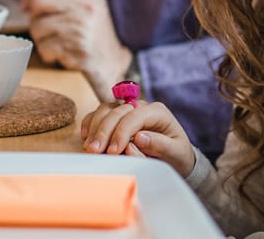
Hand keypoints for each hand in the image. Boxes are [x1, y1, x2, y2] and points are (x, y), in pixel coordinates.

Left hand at [17, 0, 130, 84]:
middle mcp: (87, 7)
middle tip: (41, 23)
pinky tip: (59, 52)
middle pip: (39, 0)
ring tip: (53, 40)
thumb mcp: (83, 6)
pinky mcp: (76, 50)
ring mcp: (82, 28)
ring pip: (37, 25)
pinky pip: (43, 47)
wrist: (110, 61)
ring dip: (39, 36)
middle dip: (33, 14)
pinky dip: (46, 52)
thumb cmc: (91, 31)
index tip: (29, 0)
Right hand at [80, 100, 196, 175]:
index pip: (134, 116)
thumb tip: (139, 138)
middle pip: (116, 111)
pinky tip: (87, 138)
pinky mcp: (116, 118)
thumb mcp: (175, 153)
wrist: (173, 157)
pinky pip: (98, 115)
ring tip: (90, 148)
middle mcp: (140, 107)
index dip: (122, 132)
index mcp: (157, 112)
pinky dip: (90, 124)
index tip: (113, 151)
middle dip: (104, 131)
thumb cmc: (176, 154)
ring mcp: (126, 110)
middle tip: (96, 151)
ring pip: (105, 110)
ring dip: (95, 128)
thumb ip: (160, 145)